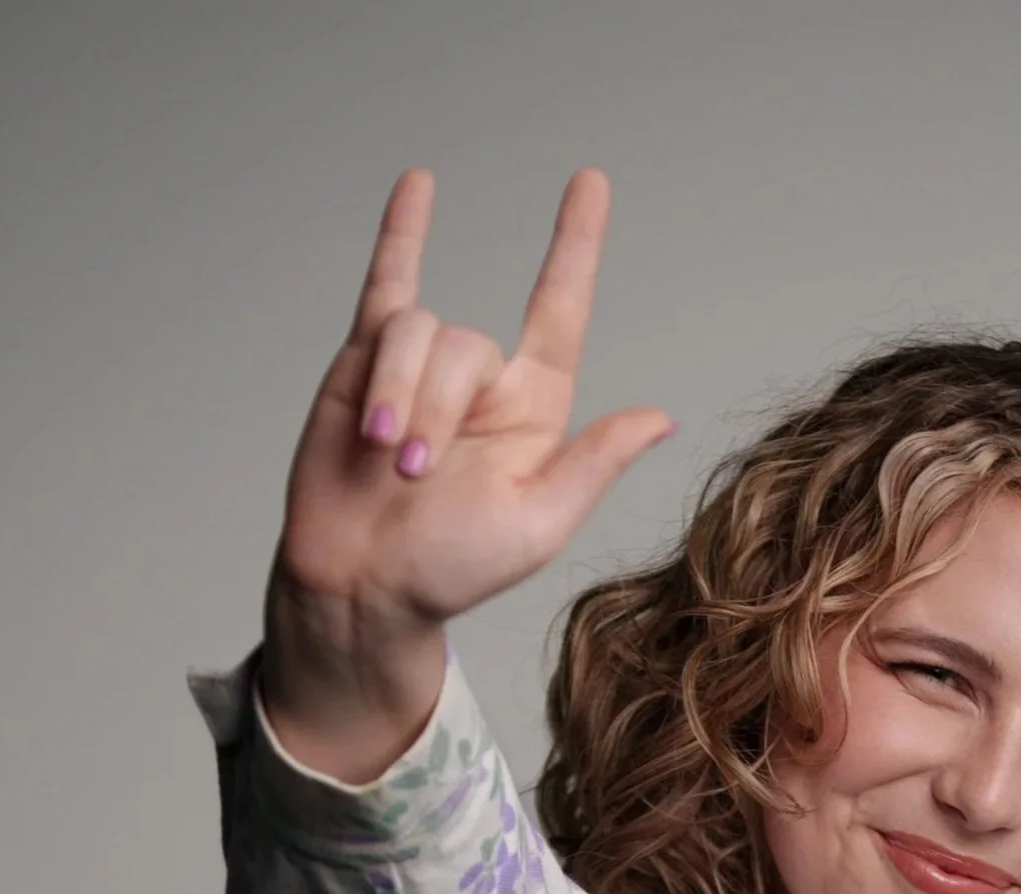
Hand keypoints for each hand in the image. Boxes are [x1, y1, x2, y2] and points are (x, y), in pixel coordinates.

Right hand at [260, 166, 672, 772]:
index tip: (591, 183)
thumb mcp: (536, 525)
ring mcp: (423, 367)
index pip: (559, 312)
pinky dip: (400, 233)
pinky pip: (385, 284)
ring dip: (397, 392)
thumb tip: (659, 418)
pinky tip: (419, 184)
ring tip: (383, 456)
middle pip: (467, 343)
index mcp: (533, 413)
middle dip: (436, 405)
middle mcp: (483, 382)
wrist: (360, 584)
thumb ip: (592, 464)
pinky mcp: (363, 360)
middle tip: (412, 473)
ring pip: (415, 332)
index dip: (575, 247)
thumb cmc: (449, 569)